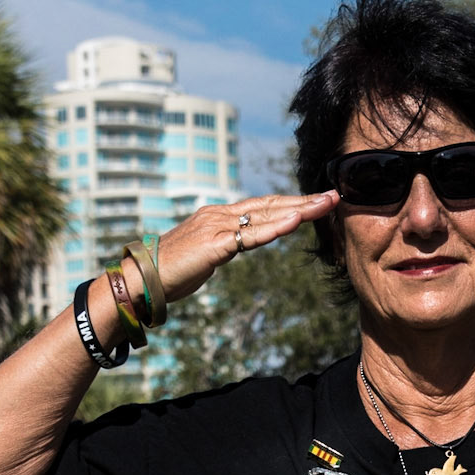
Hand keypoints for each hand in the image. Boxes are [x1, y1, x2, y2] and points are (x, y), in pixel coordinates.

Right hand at [144, 190, 340, 304]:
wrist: (140, 280)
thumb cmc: (169, 273)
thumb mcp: (205, 256)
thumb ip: (224, 247)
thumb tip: (236, 246)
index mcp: (218, 217)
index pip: (262, 206)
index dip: (290, 202)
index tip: (317, 201)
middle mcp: (218, 215)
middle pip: (269, 204)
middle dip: (303, 200)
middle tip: (334, 195)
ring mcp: (216, 227)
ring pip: (265, 215)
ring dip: (299, 209)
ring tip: (326, 204)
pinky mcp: (214, 244)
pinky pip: (250, 235)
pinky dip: (274, 228)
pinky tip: (295, 222)